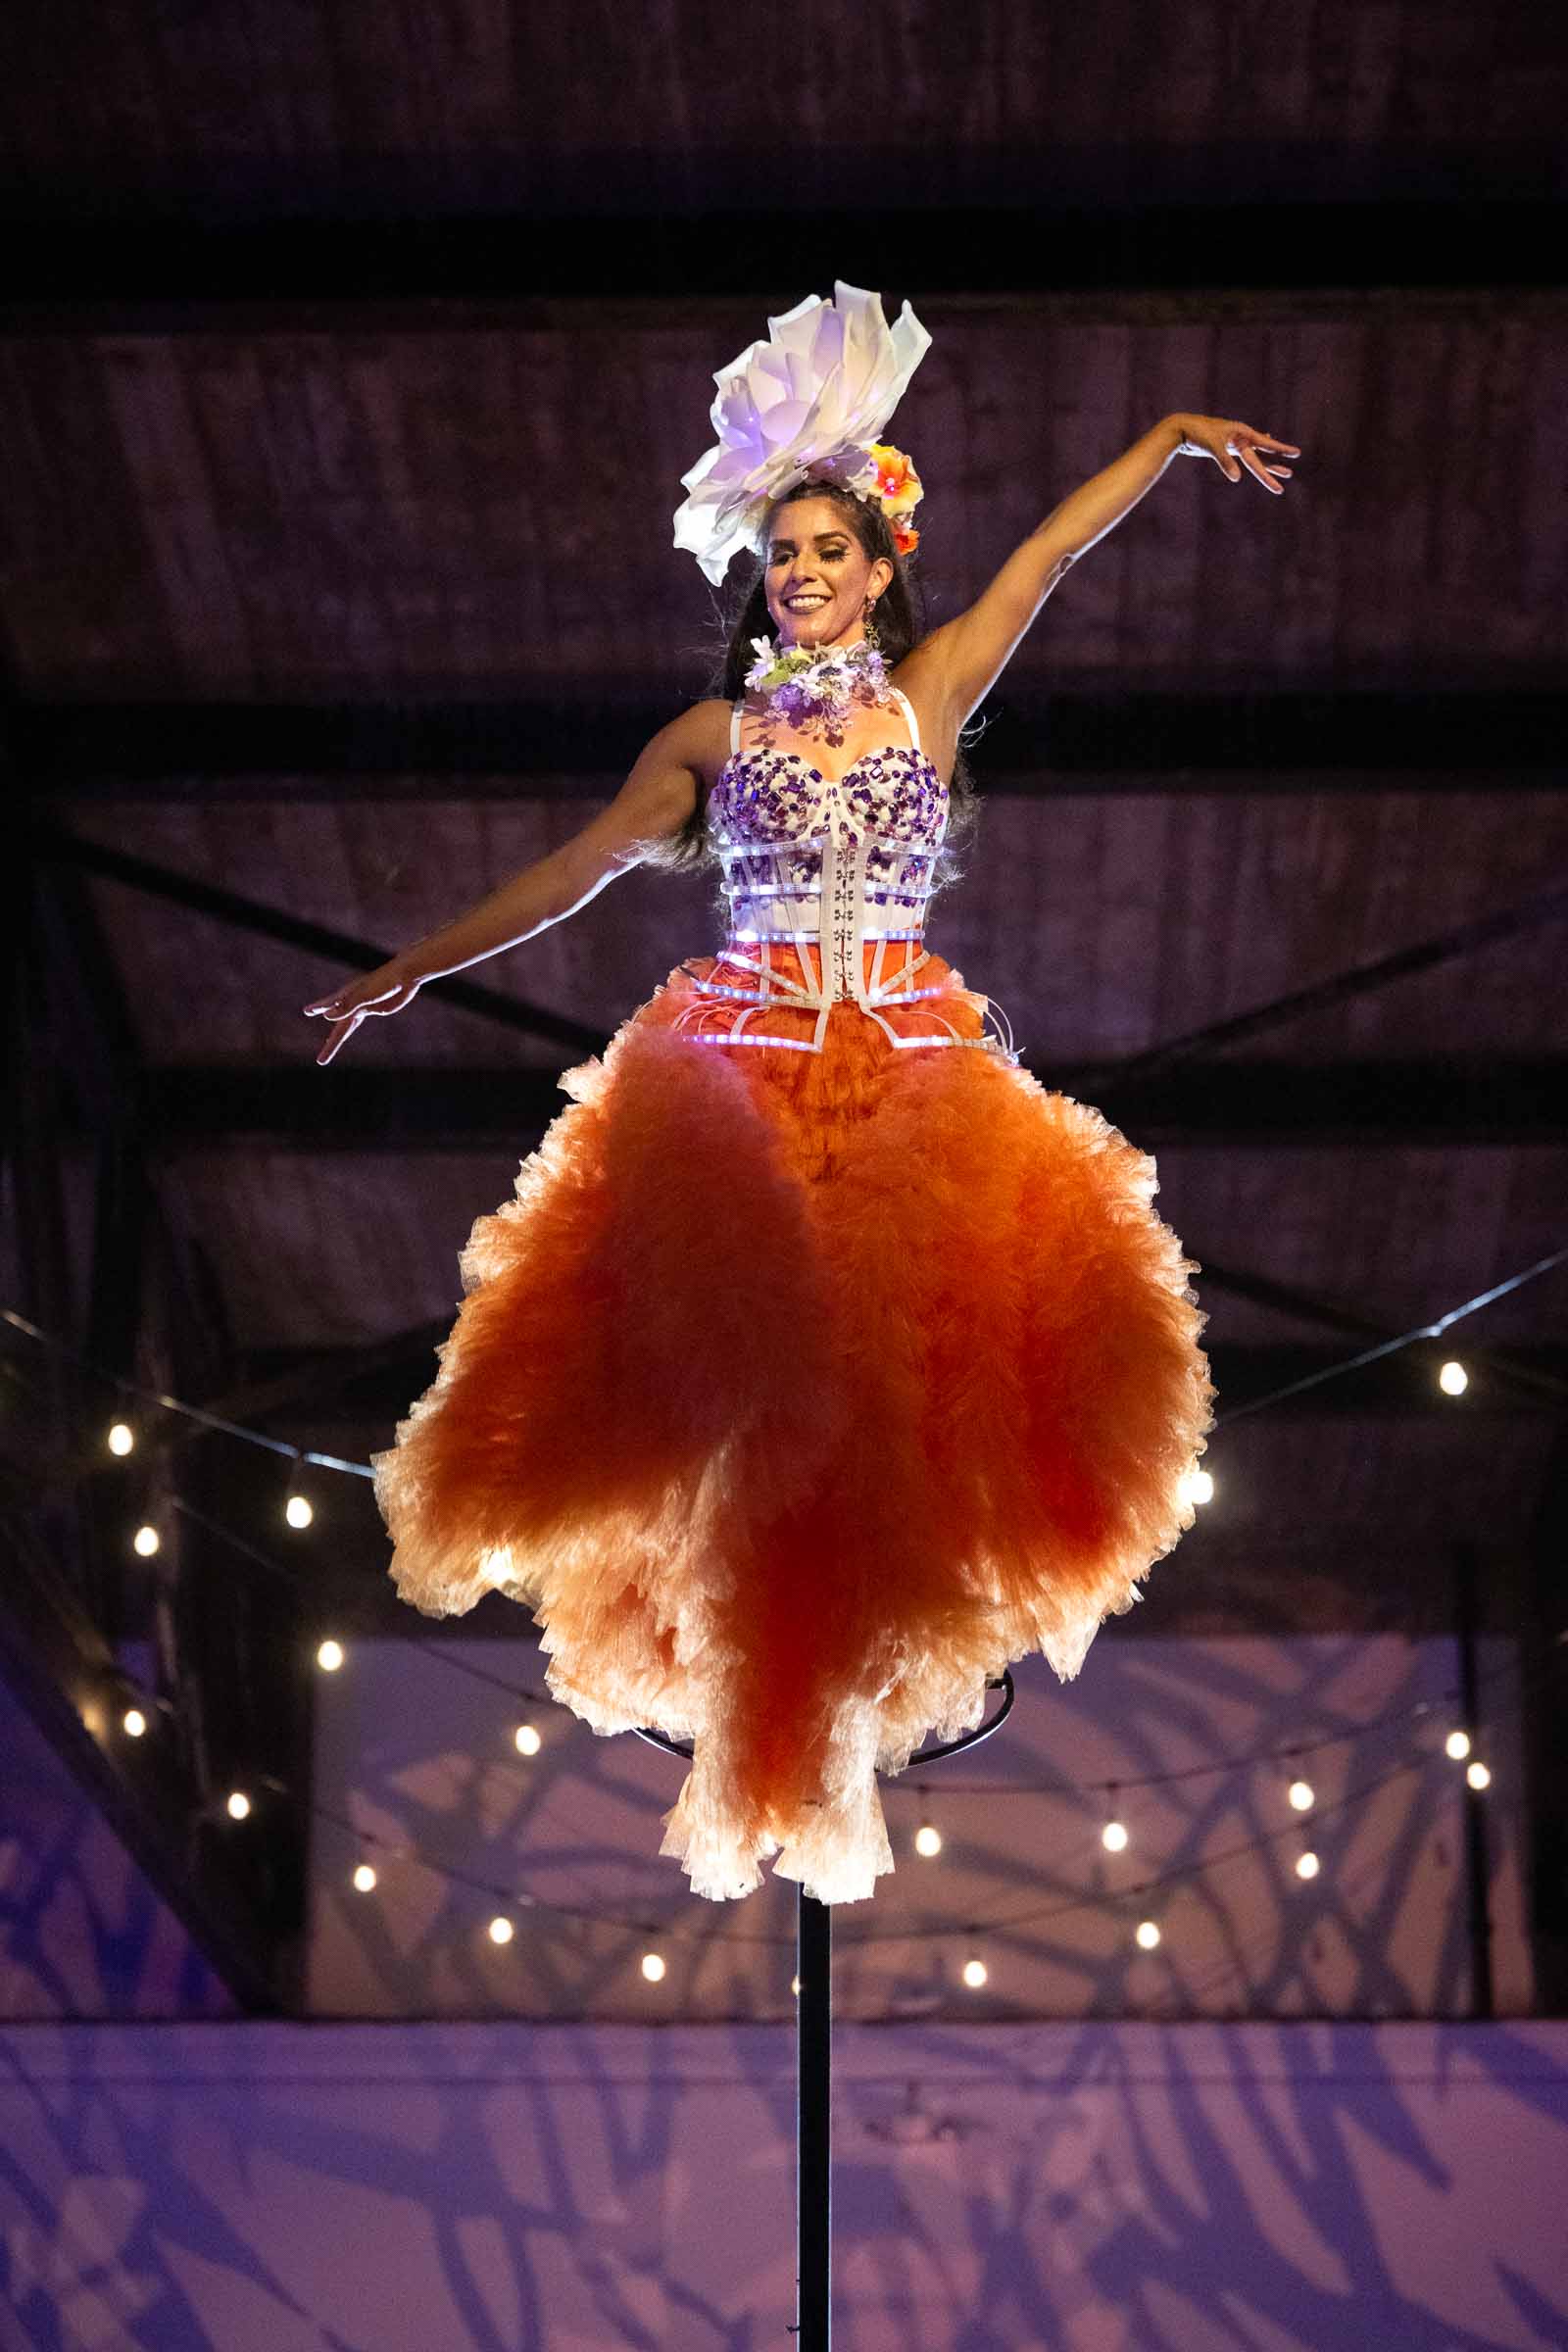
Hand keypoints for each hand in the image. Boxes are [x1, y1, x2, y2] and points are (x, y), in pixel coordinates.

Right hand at [302, 958, 423, 1065]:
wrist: (405, 975)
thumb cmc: (385, 982)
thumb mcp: (365, 995)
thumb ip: (346, 1006)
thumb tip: (327, 1017)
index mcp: (347, 996)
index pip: (328, 1005)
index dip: (317, 1008)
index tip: (306, 1011)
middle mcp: (351, 1002)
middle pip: (338, 1028)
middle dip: (330, 1044)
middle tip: (320, 1061)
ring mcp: (361, 1006)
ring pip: (346, 1025)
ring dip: (337, 1036)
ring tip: (328, 1046)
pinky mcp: (372, 1008)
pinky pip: (356, 1020)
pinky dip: (350, 1026)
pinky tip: (347, 1029)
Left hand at [1171, 413, 1299, 493]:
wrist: (1182, 428)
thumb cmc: (1197, 434)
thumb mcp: (1212, 446)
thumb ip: (1225, 462)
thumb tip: (1237, 479)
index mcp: (1241, 433)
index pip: (1265, 443)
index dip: (1280, 449)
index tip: (1296, 453)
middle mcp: (1240, 438)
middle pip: (1260, 456)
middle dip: (1273, 467)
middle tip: (1289, 475)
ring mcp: (1233, 444)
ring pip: (1254, 458)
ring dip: (1266, 467)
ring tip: (1282, 475)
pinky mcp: (1225, 449)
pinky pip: (1243, 456)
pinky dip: (1252, 458)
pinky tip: (1258, 458)